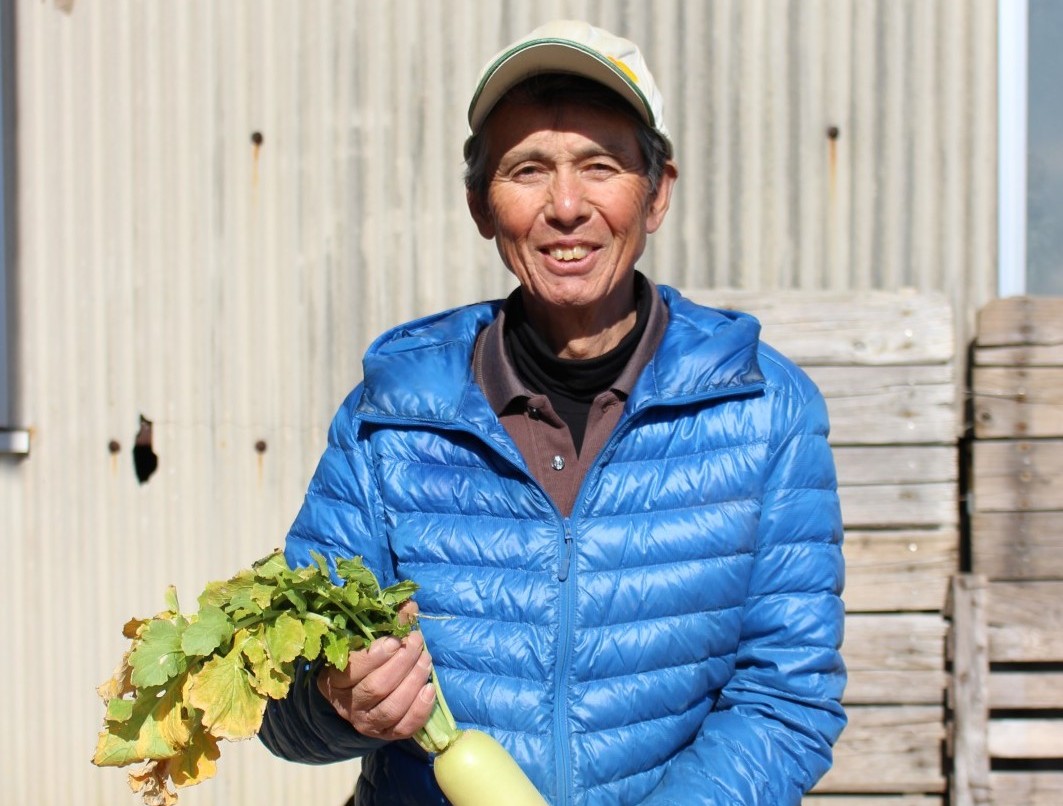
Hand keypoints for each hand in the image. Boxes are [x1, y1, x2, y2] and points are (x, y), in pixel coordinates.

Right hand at [317, 602, 436, 740]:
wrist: (355, 699)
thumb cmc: (361, 662)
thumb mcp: (364, 642)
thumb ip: (386, 623)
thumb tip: (410, 605)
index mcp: (335, 680)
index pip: (352, 670)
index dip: (375, 656)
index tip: (394, 640)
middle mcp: (349, 705)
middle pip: (376, 688)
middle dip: (402, 663)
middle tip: (416, 642)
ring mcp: (367, 723)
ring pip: (392, 708)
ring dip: (413, 681)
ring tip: (426, 660)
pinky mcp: (386, 735)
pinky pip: (404, 728)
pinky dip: (420, 709)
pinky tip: (430, 689)